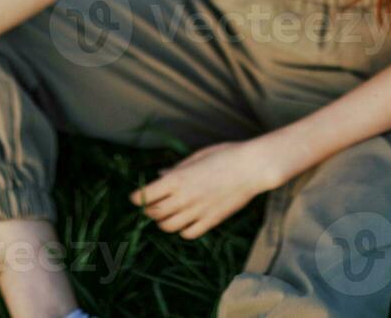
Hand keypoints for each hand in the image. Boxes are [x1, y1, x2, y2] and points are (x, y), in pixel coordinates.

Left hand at [128, 139, 283, 239]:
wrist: (253, 167)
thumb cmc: (226, 155)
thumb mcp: (197, 157)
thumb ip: (177, 169)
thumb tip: (160, 175)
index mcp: (177, 178)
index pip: (145, 195)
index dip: (137, 197)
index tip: (137, 196)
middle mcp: (184, 197)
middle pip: (154, 213)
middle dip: (149, 210)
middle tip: (152, 204)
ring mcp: (197, 211)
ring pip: (167, 227)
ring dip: (163, 221)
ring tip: (168, 213)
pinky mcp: (211, 221)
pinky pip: (188, 234)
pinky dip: (182, 230)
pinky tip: (186, 221)